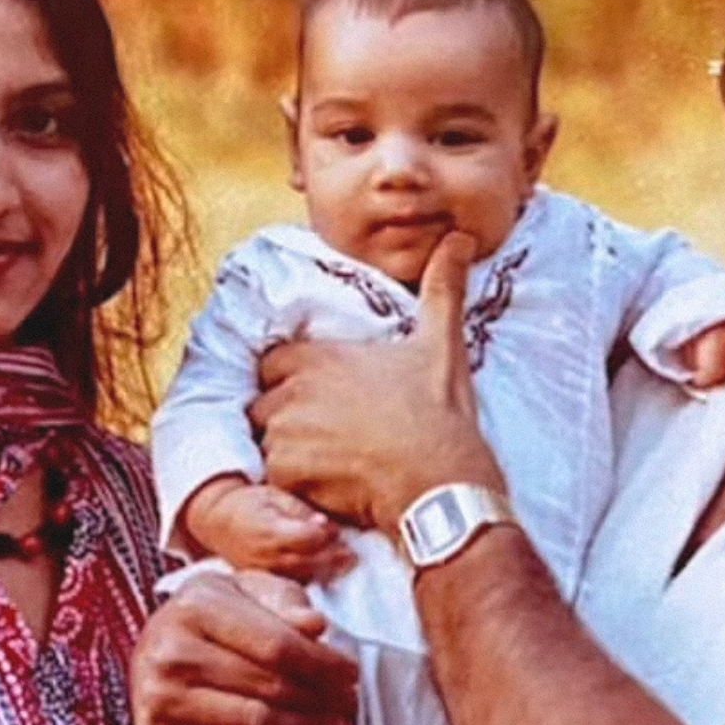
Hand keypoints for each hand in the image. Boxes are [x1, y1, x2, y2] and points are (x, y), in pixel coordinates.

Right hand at [131, 569, 358, 724]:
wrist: (154, 645)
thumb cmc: (213, 616)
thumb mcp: (246, 591)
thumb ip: (283, 602)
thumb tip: (316, 626)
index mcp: (196, 607)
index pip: (276, 645)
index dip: (322, 663)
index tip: (351, 673)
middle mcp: (171, 652)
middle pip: (268, 686)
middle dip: (320, 699)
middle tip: (349, 706)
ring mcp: (160, 698)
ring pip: (254, 724)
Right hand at [183, 475, 354, 581]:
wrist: (221, 522)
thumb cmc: (253, 504)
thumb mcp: (275, 495)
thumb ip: (300, 511)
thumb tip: (323, 524)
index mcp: (268, 530)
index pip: (302, 538)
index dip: (321, 534)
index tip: (335, 529)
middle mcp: (266, 556)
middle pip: (306, 561)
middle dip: (332, 558)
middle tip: (353, 554)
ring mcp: (266, 572)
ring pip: (303, 576)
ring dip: (328, 570)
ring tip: (350, 562)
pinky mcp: (268, 582)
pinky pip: (296, 583)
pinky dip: (316, 578)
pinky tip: (333, 572)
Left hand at [252, 233, 505, 535]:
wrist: (440, 484)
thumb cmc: (440, 416)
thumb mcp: (442, 345)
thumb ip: (442, 288)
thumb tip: (459, 239)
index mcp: (321, 357)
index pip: (275, 361)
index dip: (295, 378)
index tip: (324, 397)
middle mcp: (295, 389)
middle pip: (265, 401)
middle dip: (288, 416)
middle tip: (331, 433)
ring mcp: (287, 432)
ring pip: (267, 439)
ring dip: (290, 450)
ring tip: (334, 460)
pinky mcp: (287, 472)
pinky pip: (274, 476)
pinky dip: (296, 483)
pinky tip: (332, 485)